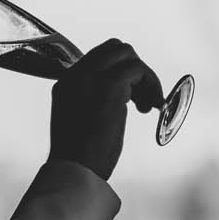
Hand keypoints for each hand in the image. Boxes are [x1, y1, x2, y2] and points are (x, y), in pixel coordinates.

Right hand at [48, 38, 165, 179]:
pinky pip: (138, 69)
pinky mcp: (110, 87)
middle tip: (143, 98)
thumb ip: (93, 99)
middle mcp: (77, 75)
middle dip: (135, 69)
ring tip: (147, 104)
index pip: (98, 57)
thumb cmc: (81, 156)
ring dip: (145, 77)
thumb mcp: (80, 119)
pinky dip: (151, 84)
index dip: (121, 71)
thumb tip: (122, 93)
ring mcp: (92, 78)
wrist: (75, 170)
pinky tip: (149, 107)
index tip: (131, 95)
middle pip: (114, 48)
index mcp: (67, 82)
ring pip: (128, 55)